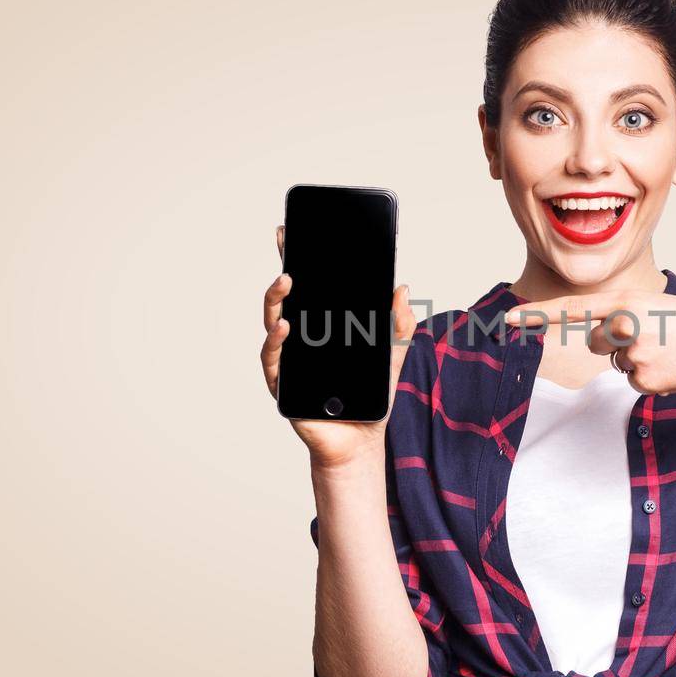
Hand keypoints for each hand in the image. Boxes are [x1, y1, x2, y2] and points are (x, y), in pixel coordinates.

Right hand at [259, 223, 416, 466]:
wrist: (361, 442)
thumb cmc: (370, 401)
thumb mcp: (393, 357)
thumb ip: (400, 326)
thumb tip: (402, 288)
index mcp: (322, 330)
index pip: (308, 291)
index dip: (297, 262)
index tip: (291, 233)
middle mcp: (300, 342)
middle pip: (285, 300)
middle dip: (283, 272)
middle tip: (290, 250)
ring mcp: (288, 362)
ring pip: (273, 324)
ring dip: (276, 301)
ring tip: (286, 282)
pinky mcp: (283, 385)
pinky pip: (273, 359)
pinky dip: (276, 341)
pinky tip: (285, 327)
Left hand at [504, 289, 675, 395]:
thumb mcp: (653, 304)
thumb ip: (621, 316)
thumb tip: (600, 341)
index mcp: (625, 299)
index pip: (570, 308)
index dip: (536, 315)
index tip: (508, 320)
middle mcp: (625, 325)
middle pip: (595, 342)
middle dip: (615, 342)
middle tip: (654, 336)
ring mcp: (634, 354)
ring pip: (616, 363)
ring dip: (637, 360)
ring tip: (668, 349)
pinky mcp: (645, 380)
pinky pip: (632, 382)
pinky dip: (650, 377)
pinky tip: (673, 366)